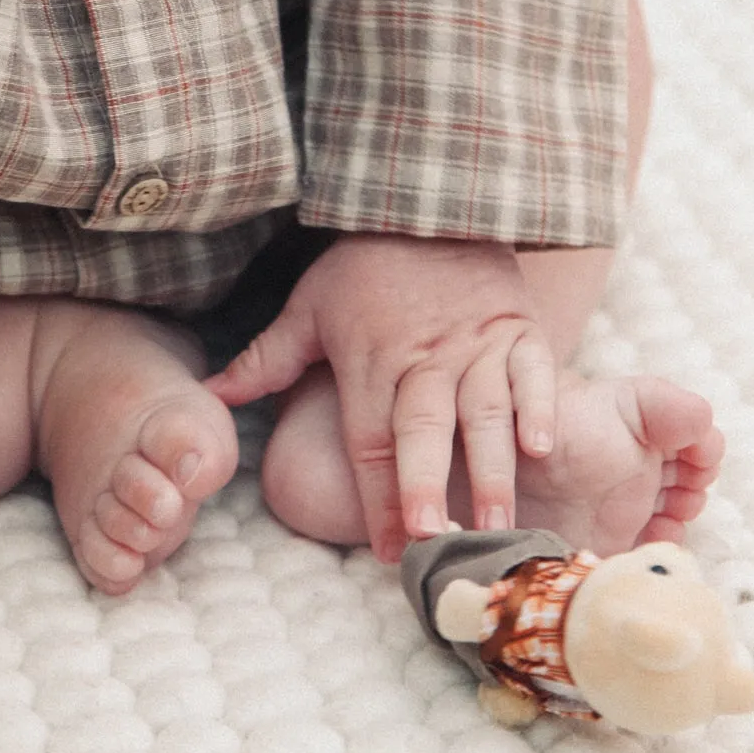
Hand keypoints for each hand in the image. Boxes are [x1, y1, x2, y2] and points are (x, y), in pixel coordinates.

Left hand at [207, 234, 557, 560]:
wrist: (430, 201)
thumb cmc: (365, 262)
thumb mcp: (308, 305)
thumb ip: (265, 359)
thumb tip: (210, 398)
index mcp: (370, 361)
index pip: (369, 441)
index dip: (377, 499)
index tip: (389, 551)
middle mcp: (425, 357)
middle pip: (424, 430)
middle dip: (427, 487)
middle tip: (434, 539)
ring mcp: (477, 342)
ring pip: (484, 411)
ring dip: (492, 469)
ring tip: (498, 525)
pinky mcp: (518, 326)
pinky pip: (534, 371)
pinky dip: (539, 407)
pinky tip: (542, 448)